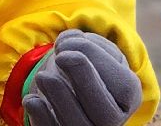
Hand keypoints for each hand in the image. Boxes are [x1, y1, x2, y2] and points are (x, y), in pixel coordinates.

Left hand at [21, 30, 142, 125]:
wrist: (67, 83)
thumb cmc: (87, 64)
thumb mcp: (94, 50)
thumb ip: (85, 44)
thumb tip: (67, 42)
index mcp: (127, 98)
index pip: (123, 87)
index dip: (98, 60)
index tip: (71, 43)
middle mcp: (112, 121)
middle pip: (104, 113)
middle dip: (82, 79)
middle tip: (61, 56)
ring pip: (78, 125)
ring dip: (58, 96)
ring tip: (43, 76)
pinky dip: (41, 117)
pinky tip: (32, 99)